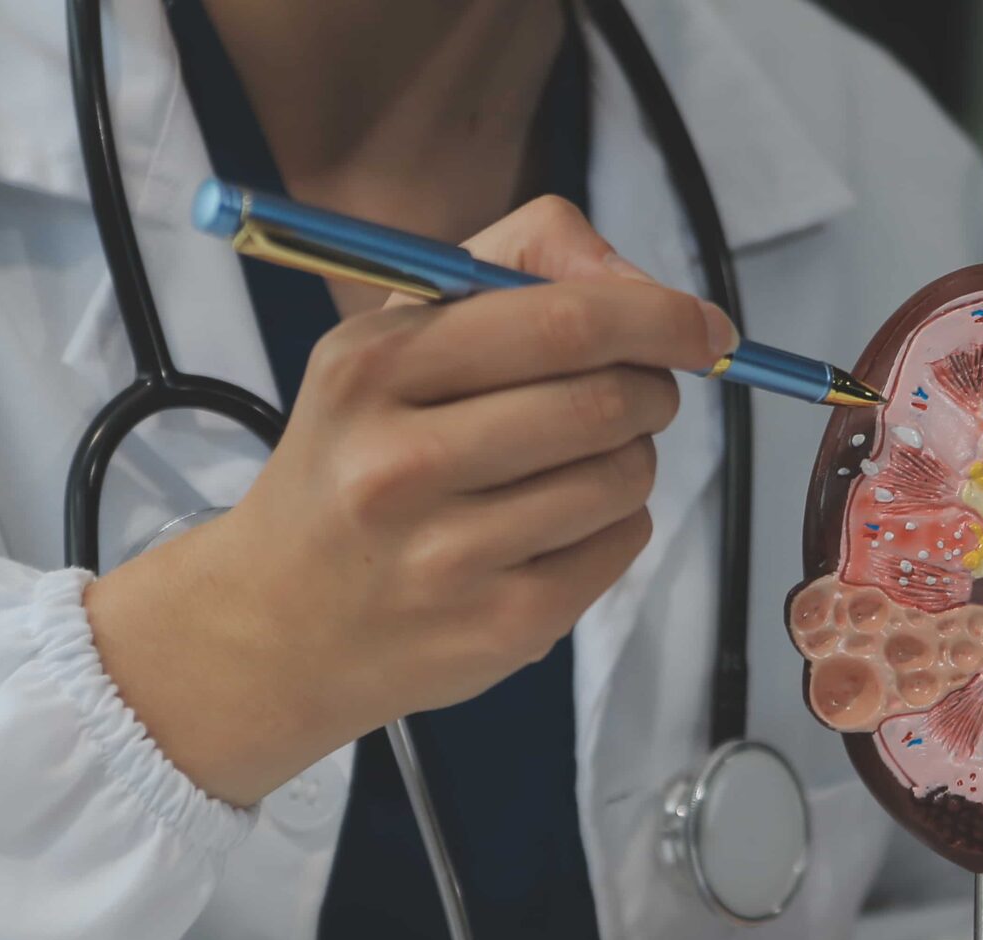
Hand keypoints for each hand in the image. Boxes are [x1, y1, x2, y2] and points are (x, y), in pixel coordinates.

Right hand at [84, 195, 735, 805]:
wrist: (278, 620)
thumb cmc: (357, 457)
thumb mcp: (391, 340)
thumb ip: (512, 271)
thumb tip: (638, 284)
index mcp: (373, 369)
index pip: (561, 322)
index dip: (658, 316)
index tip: (704, 326)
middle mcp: (400, 464)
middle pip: (604, 401)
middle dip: (651, 388)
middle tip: (637, 393)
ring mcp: (450, 555)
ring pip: (624, 476)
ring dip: (632, 458)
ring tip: (578, 463)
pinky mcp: (500, 625)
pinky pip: (621, 545)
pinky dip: (616, 523)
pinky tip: (556, 525)